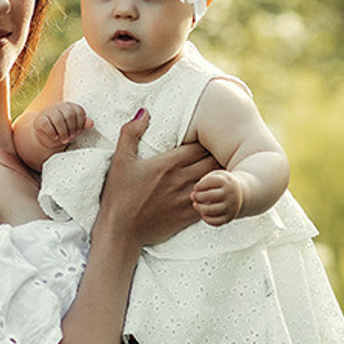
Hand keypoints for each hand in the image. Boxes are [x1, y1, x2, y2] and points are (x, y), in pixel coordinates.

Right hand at [34, 101, 89, 151]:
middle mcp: (59, 106)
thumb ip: (83, 125)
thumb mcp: (75, 129)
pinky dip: (52, 133)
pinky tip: (55, 137)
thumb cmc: (63, 131)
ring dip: (63, 132)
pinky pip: (47, 125)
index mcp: (70, 106)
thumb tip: (91, 123)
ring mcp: (48, 111)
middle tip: (71, 137)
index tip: (78, 131)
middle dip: (71, 129)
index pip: (79, 111)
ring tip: (64, 139)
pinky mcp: (40, 119)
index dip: (80, 124)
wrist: (47, 136)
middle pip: (69, 115)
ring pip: (58, 119)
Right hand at [99, 111, 217, 246]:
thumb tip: (143, 112)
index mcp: (168, 163)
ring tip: (224, 166)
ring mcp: (188, 198)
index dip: (207, 139)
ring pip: (216, 180)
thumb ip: (131, 133)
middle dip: (218, 153)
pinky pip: (213, 200)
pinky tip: (218, 189)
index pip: (199, 145)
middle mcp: (182, 179)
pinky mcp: (189, 215)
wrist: (121, 231)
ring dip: (221, 172)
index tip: (209, 136)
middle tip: (222, 149)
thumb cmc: (119, 195)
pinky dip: (218, 193)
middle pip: (212, 160)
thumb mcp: (120, 161)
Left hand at [192, 168, 241, 225]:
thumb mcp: (216, 176)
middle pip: (210, 195)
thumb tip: (194, 196)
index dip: (199, 185)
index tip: (197, 187)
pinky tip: (203, 213)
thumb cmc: (221, 184)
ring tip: (196, 204)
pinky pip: (216, 222)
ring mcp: (231, 207)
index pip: (211, 182)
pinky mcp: (229, 217)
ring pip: (212, 210)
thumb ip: (204, 182)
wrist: (239, 194)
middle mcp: (230, 195)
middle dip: (198, 196)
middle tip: (194, 196)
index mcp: (227, 182)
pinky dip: (206, 219)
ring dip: (200, 208)